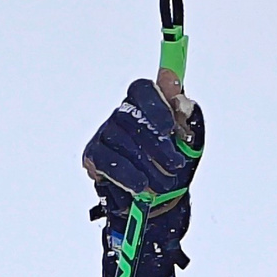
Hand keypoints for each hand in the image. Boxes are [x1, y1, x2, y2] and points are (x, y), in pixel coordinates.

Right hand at [84, 78, 203, 276]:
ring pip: (121, 143)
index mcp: (143, 103)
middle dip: (157, 145)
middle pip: (132, 118)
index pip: (142, 90)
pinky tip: (138, 188)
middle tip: (175, 165)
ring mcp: (105, 134)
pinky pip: (107, 163)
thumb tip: (171, 80)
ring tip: (160, 185)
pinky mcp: (93, 156)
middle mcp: (121, 114)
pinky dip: (125, 177)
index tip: (169, 128)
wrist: (156, 197)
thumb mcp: (183, 138)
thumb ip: (181, 111)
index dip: (155, 106)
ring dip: (143, 166)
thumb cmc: (169, 161)